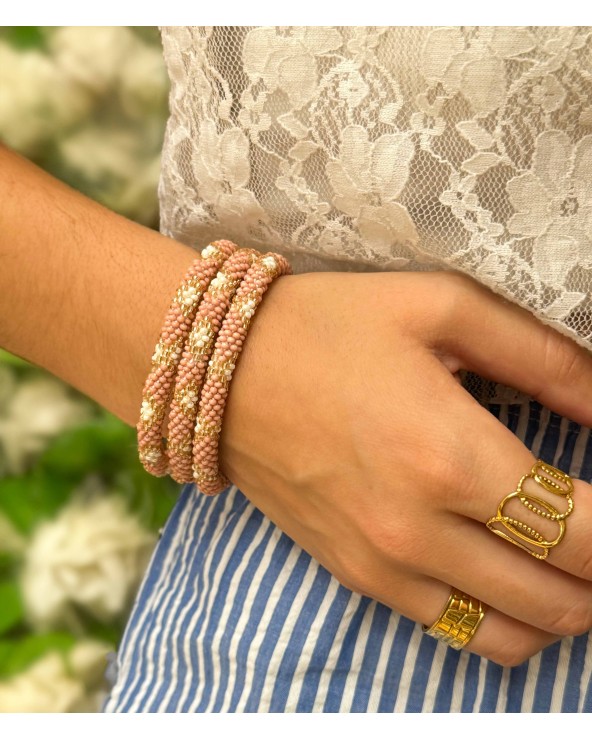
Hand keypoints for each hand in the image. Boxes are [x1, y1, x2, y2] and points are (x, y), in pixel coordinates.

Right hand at [219, 269, 591, 666]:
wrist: (220, 371)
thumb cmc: (327, 327)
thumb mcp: (440, 309)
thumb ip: (542, 358)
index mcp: (448, 455)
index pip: (583, 532)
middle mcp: (418, 529)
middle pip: (559, 596)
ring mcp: (382, 564)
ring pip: (511, 634)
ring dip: (560, 607)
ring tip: (566, 561)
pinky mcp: (354, 575)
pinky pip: (451, 631)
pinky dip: (500, 620)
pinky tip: (503, 573)